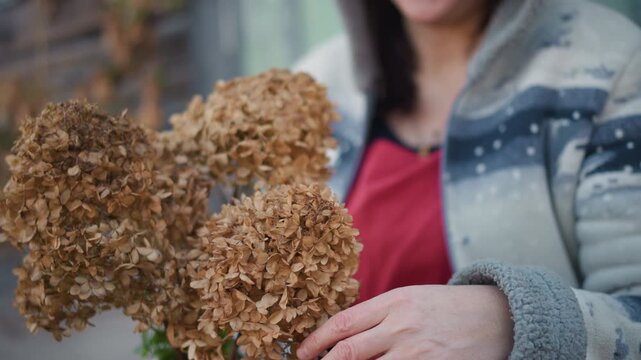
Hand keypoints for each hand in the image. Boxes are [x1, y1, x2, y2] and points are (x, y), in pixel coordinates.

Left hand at [296, 285, 513, 359]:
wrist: (496, 315)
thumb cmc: (447, 307)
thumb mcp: (410, 299)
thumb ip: (378, 315)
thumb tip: (343, 336)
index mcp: (393, 302)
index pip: (342, 323)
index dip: (316, 341)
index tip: (303, 352)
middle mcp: (401, 326)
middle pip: (348, 352)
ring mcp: (417, 351)